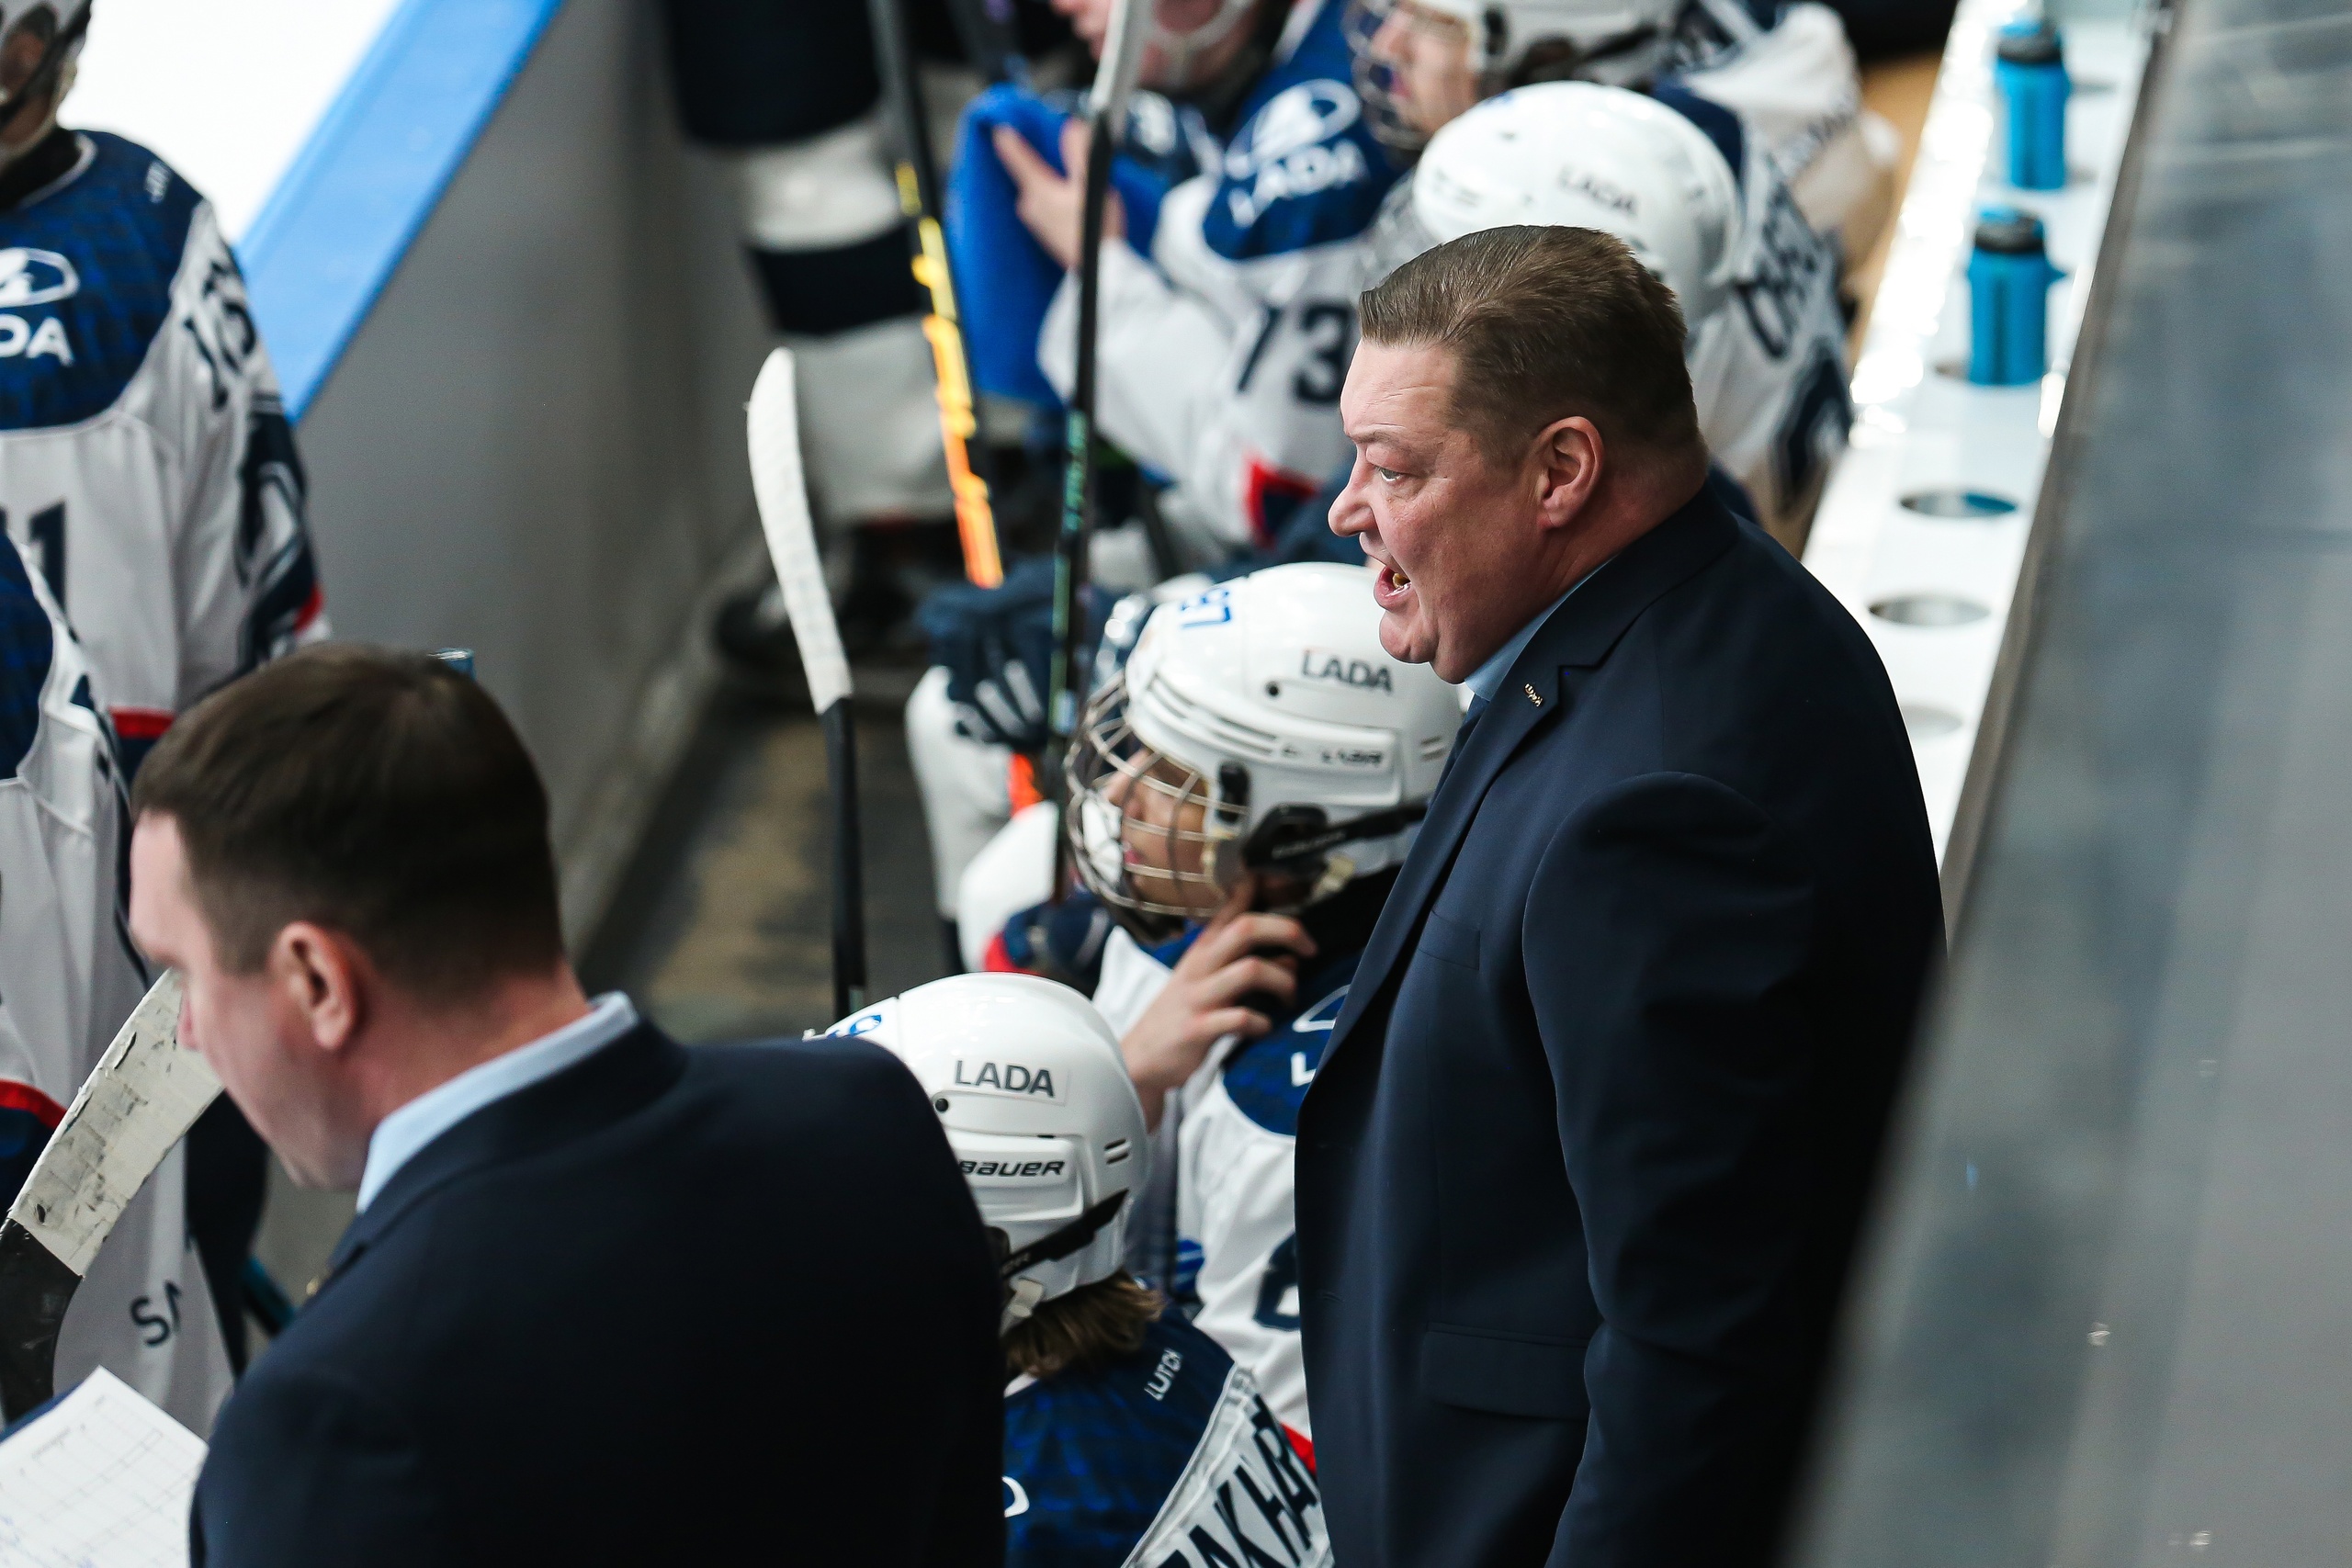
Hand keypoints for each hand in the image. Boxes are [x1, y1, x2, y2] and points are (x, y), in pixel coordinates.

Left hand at [992, 119, 1125, 270]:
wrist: (1101, 269)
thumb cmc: (1096, 228)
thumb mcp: (1091, 183)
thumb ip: (1078, 153)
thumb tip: (1070, 128)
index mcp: (1038, 190)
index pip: (1016, 158)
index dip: (1007, 140)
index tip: (999, 128)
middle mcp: (1030, 205)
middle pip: (1026, 173)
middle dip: (1033, 160)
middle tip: (1043, 146)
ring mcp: (1036, 221)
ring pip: (1036, 189)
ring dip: (1044, 179)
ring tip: (1060, 173)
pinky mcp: (1045, 232)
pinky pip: (1042, 204)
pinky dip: (1050, 196)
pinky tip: (1066, 197)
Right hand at [1122, 878, 1315, 1128]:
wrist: (1140, 1058)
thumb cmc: (1182, 1014)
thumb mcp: (1208, 980)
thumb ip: (1248, 965)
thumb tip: (1292, 958)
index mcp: (1203, 948)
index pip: (1231, 906)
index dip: (1257, 887)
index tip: (1284, 880)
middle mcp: (1200, 965)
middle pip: (1246, 928)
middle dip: (1287, 931)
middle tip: (1311, 949)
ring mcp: (1198, 996)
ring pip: (1249, 970)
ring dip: (1282, 981)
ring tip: (1289, 997)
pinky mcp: (1197, 1028)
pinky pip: (1238, 1018)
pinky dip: (1260, 1023)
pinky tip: (1263, 1028)